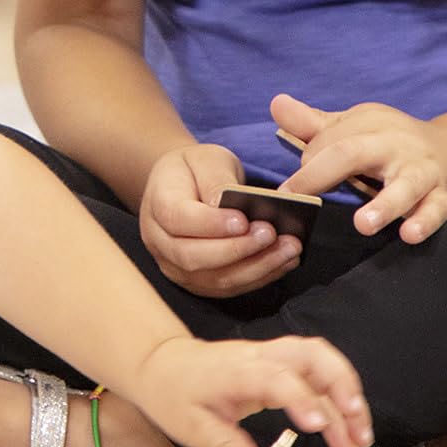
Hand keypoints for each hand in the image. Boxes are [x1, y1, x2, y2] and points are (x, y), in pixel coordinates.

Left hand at [134, 332, 372, 446]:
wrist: (163, 364)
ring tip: (360, 435)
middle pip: (312, 356)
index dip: (301, 398)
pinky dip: (338, 388)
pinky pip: (317, 365)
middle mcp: (260, 356)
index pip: (276, 378)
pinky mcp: (280, 360)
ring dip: (347, 391)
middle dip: (342, 390)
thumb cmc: (176, 393)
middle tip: (357, 434)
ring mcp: (272, 354)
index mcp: (237, 371)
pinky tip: (346, 421)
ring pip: (321, 357)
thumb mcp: (190, 426)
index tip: (319, 425)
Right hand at [140, 143, 301, 298]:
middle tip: (271, 233)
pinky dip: (259, 277)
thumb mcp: (206, 160)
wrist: (182, 186)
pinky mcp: (197, 281)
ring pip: (214, 279)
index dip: (211, 224)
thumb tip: (227, 205)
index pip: (178, 219)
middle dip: (237, 249)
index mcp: (157, 204)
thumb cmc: (196, 170)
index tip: (243, 220)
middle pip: (193, 257)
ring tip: (289, 249)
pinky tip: (283, 261)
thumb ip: (215, 180)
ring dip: (256, 267)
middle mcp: (159, 241)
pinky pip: (228, 287)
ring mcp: (176, 266)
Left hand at [272, 92, 446, 243]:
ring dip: (384, 205)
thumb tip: (276, 104)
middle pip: (353, 152)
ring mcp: (421, 169)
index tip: (296, 187)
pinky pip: (435, 209)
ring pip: (404, 185)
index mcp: (368, 122)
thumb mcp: (355, 128)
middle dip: (322, 173)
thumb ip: (315, 125)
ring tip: (363, 224)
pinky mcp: (444, 195)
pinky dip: (423, 221)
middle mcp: (394, 142)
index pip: (328, 140)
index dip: (308, 165)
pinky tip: (409, 234)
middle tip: (297, 197)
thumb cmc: (391, 143)